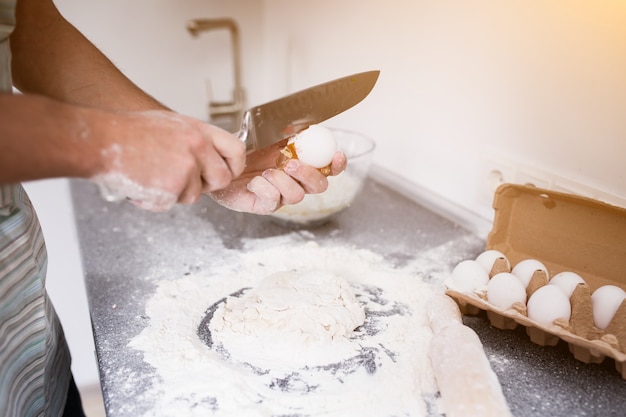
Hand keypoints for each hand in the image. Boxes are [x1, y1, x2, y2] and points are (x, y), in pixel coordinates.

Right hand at [91, 110, 245, 210]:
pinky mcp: (172, 187)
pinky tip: (143, 184)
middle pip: (222, 179)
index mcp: (199, 130)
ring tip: (153, 176)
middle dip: (206, 186)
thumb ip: (195, 140)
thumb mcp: (171, 124)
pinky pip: (172, 203)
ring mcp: (186, 168)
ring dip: (176, 193)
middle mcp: (197, 147)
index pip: (237, 150)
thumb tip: (211, 158)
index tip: (228, 172)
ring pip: (194, 195)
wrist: (101, 140)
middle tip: (184, 181)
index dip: (235, 166)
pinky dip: (157, 201)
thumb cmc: (129, 131)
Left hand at [208, 140, 347, 213]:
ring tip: (265, 172)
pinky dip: (263, 188)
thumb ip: (287, 131)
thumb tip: (304, 125)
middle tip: (291, 165)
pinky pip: (272, 201)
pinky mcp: (265, 206)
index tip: (336, 156)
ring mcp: (282, 196)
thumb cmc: (246, 149)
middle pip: (319, 185)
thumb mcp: (267, 134)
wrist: (220, 161)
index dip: (337, 165)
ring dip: (282, 181)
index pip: (329, 168)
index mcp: (302, 163)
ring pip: (297, 195)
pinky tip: (253, 181)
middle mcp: (296, 182)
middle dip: (308, 174)